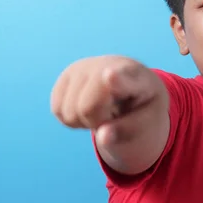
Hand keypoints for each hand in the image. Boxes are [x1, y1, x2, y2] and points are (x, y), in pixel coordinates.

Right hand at [50, 55, 164, 145]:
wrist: (133, 85)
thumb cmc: (141, 107)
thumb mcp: (145, 124)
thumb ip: (125, 132)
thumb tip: (102, 137)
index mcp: (136, 77)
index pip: (122, 77)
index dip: (115, 79)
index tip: (110, 75)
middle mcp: (107, 65)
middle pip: (87, 108)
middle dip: (97, 122)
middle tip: (113, 115)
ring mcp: (84, 67)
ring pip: (68, 112)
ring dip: (84, 121)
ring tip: (103, 110)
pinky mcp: (66, 75)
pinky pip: (57, 110)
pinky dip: (72, 119)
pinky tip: (89, 108)